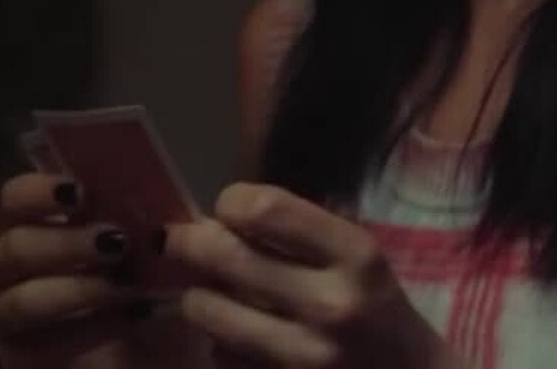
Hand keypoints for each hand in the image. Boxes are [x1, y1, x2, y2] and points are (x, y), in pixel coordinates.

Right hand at [0, 172, 205, 367]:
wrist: (171, 354)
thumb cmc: (162, 289)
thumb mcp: (170, 248)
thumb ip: (159, 217)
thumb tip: (161, 198)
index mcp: (45, 226)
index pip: (15, 199)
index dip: (37, 191)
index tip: (80, 192)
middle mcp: (18, 270)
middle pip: (12, 247)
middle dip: (65, 242)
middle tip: (117, 242)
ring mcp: (14, 317)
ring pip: (18, 300)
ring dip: (74, 288)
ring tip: (124, 286)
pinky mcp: (23, 357)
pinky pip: (40, 345)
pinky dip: (88, 329)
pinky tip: (130, 317)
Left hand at [164, 183, 463, 367]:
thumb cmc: (377, 309)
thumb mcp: (357, 257)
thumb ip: (297, 233)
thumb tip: (215, 219)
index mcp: (356, 256)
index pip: (267, 210)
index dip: (232, 202)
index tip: (227, 209)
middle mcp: (329, 305)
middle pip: (225, 257)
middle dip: (190, 243)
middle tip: (179, 241)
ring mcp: (303, 358)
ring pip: (208, 311)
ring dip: (200, 296)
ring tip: (210, 293)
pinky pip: (219, 357)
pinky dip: (217, 344)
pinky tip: (236, 339)